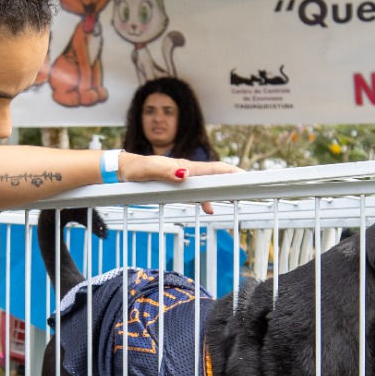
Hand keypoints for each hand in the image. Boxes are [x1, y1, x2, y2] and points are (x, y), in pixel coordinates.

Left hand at [118, 154, 240, 214]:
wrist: (124, 170)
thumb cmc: (136, 169)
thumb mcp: (149, 170)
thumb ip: (167, 171)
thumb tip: (186, 174)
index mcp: (185, 166)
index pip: (214, 168)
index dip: (231, 172)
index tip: (246, 176)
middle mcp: (187, 171)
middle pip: (215, 176)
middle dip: (233, 180)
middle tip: (250, 187)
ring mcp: (183, 179)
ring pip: (207, 185)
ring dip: (221, 191)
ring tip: (236, 198)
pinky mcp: (176, 186)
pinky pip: (196, 193)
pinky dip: (205, 199)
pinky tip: (209, 208)